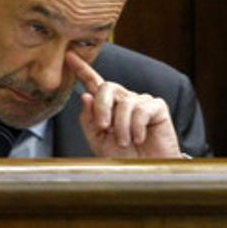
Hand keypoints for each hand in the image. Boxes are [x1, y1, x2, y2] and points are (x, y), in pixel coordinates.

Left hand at [66, 51, 181, 157]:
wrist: (145, 171)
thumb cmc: (124, 157)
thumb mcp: (98, 142)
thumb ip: (88, 121)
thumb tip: (85, 96)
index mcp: (108, 106)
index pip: (93, 83)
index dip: (81, 69)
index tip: (69, 56)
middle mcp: (124, 99)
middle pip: (107, 87)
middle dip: (102, 108)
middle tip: (104, 128)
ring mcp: (141, 101)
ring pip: (124, 103)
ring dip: (121, 127)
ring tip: (125, 142)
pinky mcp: (157, 107)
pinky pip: (141, 110)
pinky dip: (136, 128)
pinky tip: (139, 138)